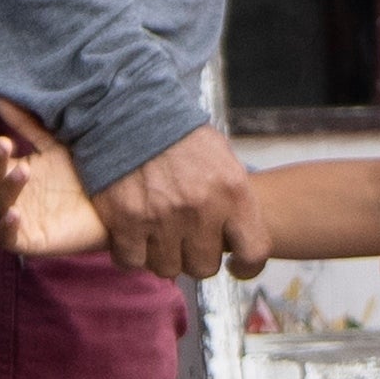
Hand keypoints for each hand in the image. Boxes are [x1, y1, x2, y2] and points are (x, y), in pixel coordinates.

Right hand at [0, 103, 111, 263]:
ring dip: (6, 187)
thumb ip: (28, 126)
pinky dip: (7, 227)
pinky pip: (6, 238)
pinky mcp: (29, 241)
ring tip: (24, 171)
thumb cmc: (80, 175)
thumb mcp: (54, 146)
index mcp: (10, 172)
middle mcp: (8, 196)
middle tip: (4, 144)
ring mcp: (17, 219)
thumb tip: (0, 98)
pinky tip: (15, 212)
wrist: (110, 209)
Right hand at [91, 123, 261, 284]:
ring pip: (168, 268)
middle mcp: (200, 210)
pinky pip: (133, 260)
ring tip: (157, 235)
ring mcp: (162, 218)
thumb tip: (235, 233)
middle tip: (185, 238)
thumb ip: (231, 196)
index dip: (246, 267)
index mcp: (232, 192)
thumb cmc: (176, 133)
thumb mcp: (220, 157)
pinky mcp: (126, 222)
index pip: (253, 252)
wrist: (127, 110)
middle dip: (195, 256)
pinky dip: (132, 253)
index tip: (236, 266)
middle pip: (204, 267)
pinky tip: (132, 236)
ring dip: (162, 256)